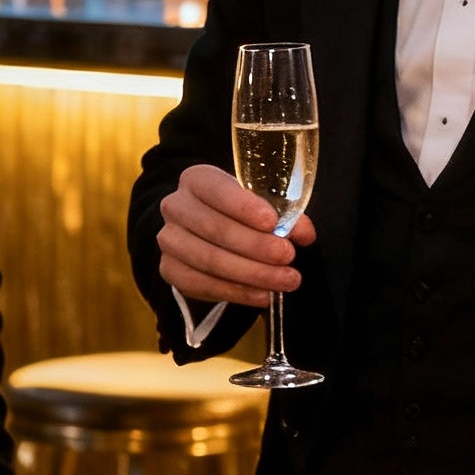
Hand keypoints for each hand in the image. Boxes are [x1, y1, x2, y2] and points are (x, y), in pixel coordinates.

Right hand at [157, 163, 314, 308]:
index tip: (272, 222)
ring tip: (286, 280)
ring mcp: (170, 239)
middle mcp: (176, 206)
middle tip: (288, 256)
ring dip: (252, 273)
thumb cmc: (241, 214)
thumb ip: (284, 215)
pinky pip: (202, 285)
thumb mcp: (262, 205)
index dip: (244, 206)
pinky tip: (263, 295)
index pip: (217, 189)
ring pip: (209, 260)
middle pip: (215, 228)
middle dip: (255, 245)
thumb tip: (304, 233)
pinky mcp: (170, 269)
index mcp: (198, 180)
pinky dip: (236, 293)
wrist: (209, 235)